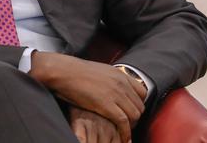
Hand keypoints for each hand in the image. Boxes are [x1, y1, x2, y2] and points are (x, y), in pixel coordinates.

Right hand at [29, 52, 145, 142]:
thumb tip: (111, 86)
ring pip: (135, 115)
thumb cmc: (75, 72)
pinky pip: (124, 122)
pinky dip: (125, 132)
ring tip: (122, 130)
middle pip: (140, 105)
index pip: (142, 92)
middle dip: (135, 117)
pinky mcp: (107, 105)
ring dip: (131, 125)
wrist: (64, 72)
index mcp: (120, 74)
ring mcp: (115, 94)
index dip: (137, 103)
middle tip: (127, 124)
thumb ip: (109, 79)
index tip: (130, 110)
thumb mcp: (99, 71)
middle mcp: (121, 84)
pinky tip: (122, 137)